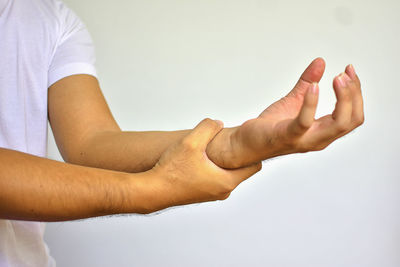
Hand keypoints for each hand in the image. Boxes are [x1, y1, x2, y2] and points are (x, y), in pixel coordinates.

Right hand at [149, 119, 261, 211]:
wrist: (152, 191)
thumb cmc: (171, 171)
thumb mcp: (191, 141)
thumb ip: (208, 127)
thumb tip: (218, 123)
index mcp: (226, 181)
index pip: (254, 166)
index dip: (252, 151)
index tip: (243, 140)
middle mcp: (223, 191)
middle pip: (240, 169)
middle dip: (236, 154)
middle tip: (227, 140)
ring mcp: (212, 194)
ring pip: (226, 173)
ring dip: (221, 160)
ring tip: (209, 148)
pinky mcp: (202, 194)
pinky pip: (215, 178)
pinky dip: (212, 167)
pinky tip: (199, 158)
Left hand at [229, 58, 363, 166]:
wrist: (247, 143)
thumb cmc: (271, 126)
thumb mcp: (293, 100)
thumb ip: (307, 83)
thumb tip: (320, 62)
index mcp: (323, 131)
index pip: (353, 115)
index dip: (356, 92)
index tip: (349, 70)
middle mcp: (319, 139)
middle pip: (352, 119)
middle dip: (354, 94)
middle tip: (345, 74)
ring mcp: (305, 139)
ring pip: (338, 124)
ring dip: (343, 99)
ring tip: (337, 78)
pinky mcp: (287, 136)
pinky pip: (305, 121)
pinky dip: (311, 103)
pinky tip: (313, 87)